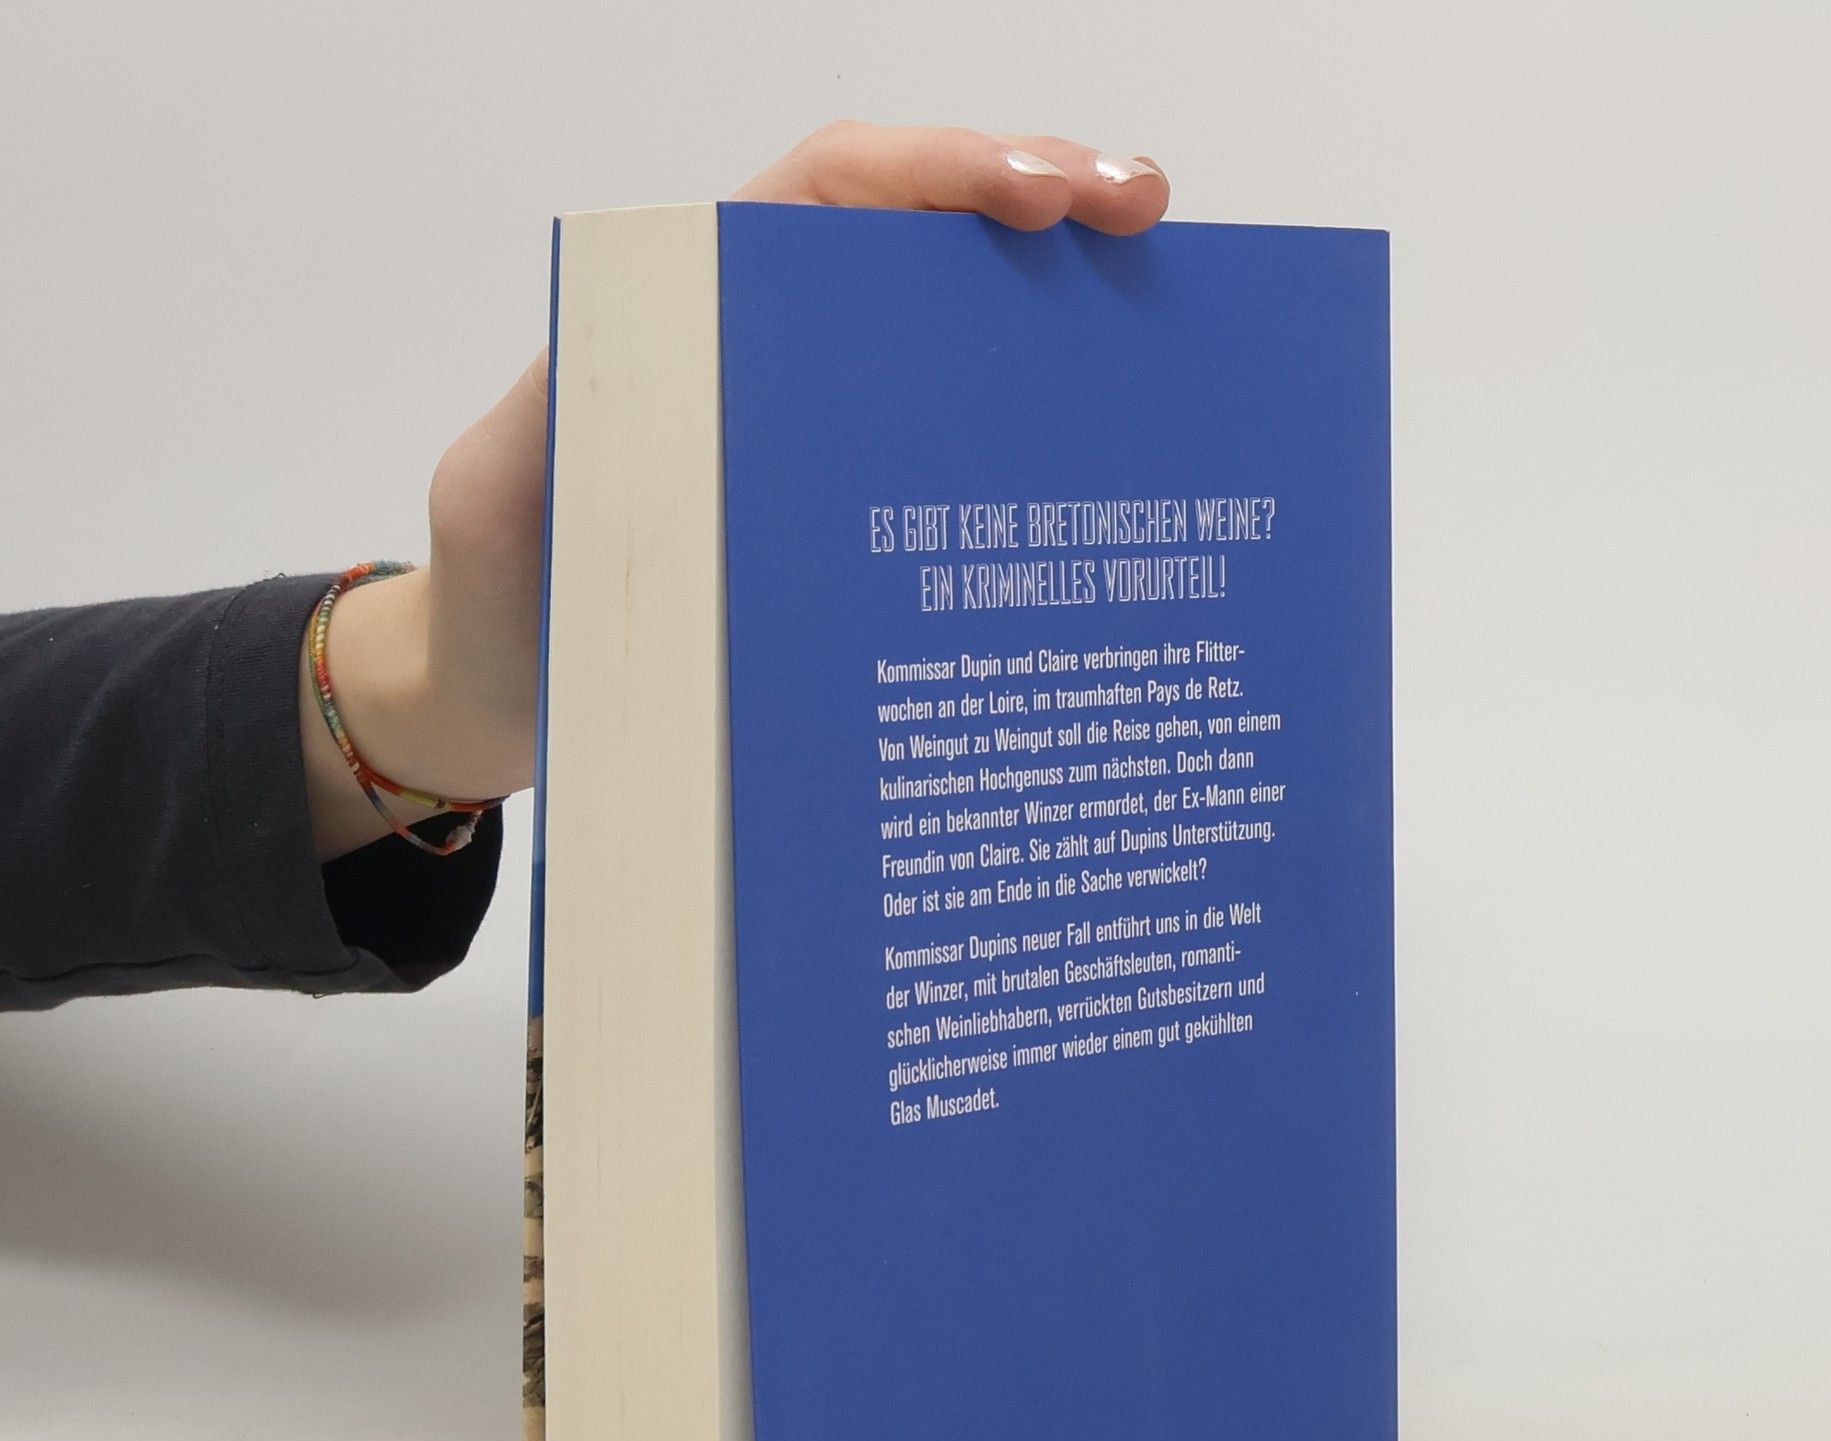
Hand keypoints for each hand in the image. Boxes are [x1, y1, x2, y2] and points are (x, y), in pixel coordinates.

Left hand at [305, 125, 1170, 859]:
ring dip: (1059, 309)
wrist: (502, 706)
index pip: (825, 197)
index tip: (1037, 195)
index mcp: (694, 321)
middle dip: (1041, 201)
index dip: (936, 174)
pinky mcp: (844, 516)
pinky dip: (1032, 434)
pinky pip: (949, 454)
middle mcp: (771, 356)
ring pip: (954, 337)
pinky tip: (1108, 458)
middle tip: (1143, 215)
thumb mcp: (502, 501)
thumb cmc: (499, 603)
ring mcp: (818, 435)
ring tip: (1163, 306)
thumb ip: (559, 425)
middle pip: (918, 240)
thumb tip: (668, 369)